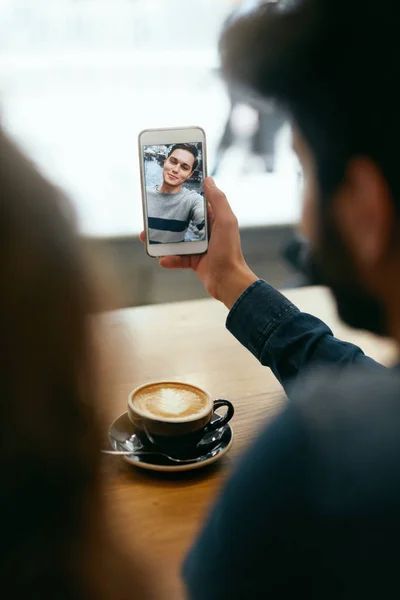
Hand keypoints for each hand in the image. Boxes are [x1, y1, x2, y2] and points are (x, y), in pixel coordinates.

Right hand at [140, 177, 257, 308]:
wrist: (229, 282)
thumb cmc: (229, 251)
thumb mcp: (226, 222)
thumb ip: (218, 200)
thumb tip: (208, 180)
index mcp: (214, 220)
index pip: (196, 204)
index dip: (183, 198)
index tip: (167, 192)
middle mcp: (206, 232)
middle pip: (181, 222)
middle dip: (165, 220)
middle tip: (150, 217)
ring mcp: (199, 247)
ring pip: (176, 240)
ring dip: (161, 240)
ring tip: (146, 238)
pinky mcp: (194, 262)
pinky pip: (178, 258)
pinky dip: (170, 259)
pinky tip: (162, 260)